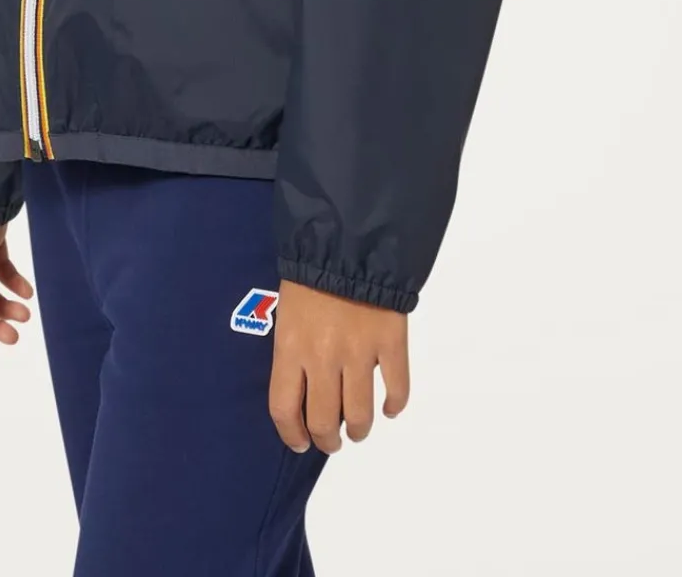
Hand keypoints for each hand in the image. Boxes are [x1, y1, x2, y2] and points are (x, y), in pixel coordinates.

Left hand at [267, 277, 409, 453]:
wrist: (349, 239)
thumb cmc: (310, 274)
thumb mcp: (286, 312)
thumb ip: (293, 352)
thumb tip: (301, 390)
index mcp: (291, 348)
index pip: (285, 409)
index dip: (292, 434)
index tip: (300, 442)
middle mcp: (323, 357)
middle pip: (324, 421)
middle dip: (328, 440)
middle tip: (333, 440)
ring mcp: (360, 353)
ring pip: (360, 415)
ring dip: (360, 429)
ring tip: (359, 427)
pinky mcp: (391, 344)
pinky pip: (397, 389)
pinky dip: (394, 405)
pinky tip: (389, 406)